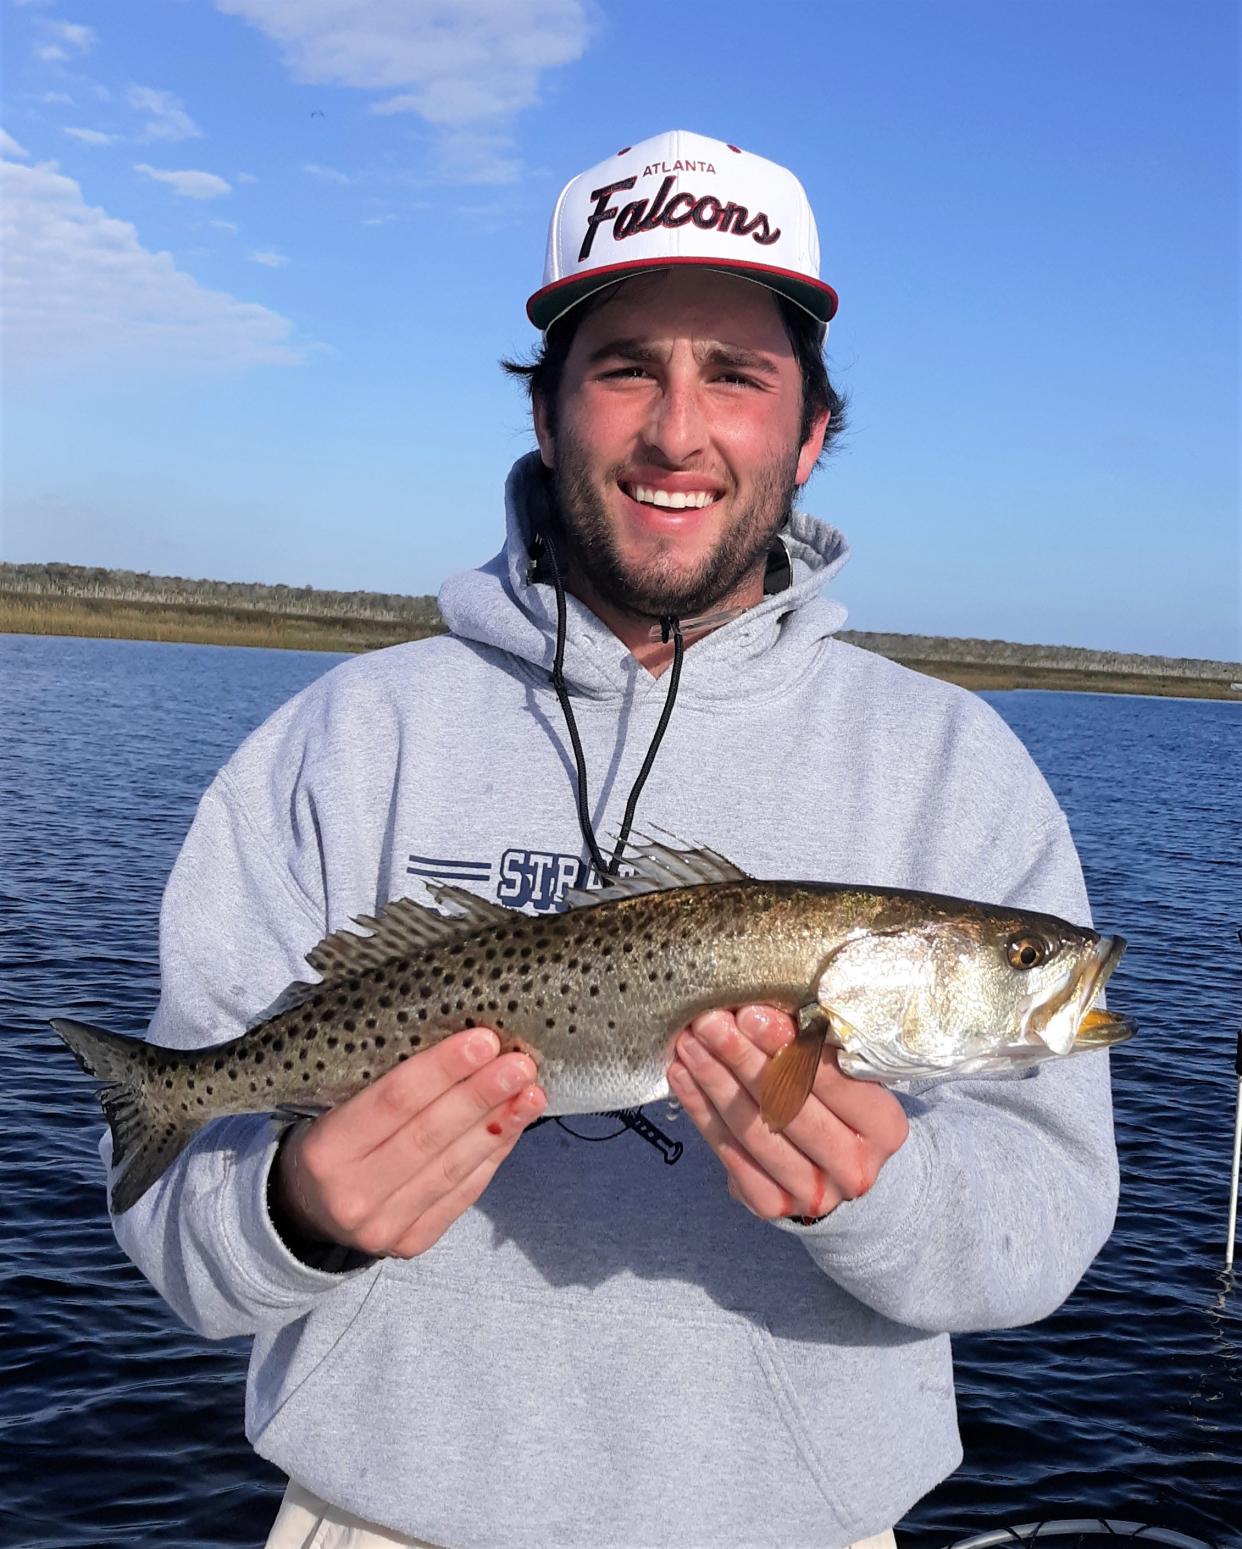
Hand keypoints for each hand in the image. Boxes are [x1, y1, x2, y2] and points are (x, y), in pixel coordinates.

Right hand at [272, 1028, 545, 1258]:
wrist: (306, 1207)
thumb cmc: (330, 1138)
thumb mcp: (334, 1105)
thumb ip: (385, 1083)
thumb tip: (461, 1043)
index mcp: (326, 1150)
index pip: (393, 1102)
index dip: (442, 1070)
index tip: (484, 1041)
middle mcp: (352, 1195)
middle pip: (429, 1136)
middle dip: (481, 1095)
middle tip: (519, 1064)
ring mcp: (382, 1227)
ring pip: (453, 1168)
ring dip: (499, 1125)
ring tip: (531, 1092)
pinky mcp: (410, 1243)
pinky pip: (462, 1194)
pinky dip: (493, 1155)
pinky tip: (514, 1125)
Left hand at [667, 1005, 908, 1220]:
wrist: (834, 1169)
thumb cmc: (838, 1104)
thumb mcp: (845, 1074)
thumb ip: (815, 1047)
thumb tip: (762, 1009)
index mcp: (884, 1127)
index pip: (834, 1082)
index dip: (789, 1048)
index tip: (751, 1015)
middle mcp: (855, 1168)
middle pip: (788, 1107)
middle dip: (743, 1059)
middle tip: (710, 1023)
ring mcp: (813, 1193)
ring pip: (754, 1130)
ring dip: (715, 1081)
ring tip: (689, 1043)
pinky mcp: (772, 1205)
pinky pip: (729, 1153)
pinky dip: (701, 1110)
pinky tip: (682, 1076)